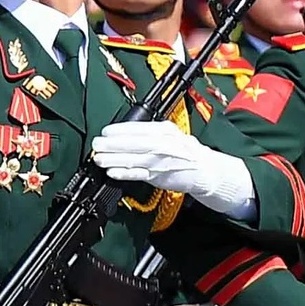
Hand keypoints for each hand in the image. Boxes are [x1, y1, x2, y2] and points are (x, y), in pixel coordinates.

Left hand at [90, 121, 253, 213]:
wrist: (207, 169)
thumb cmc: (184, 152)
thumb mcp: (169, 135)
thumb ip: (148, 134)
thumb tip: (120, 135)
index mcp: (166, 130)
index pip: (140, 129)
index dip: (120, 130)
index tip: (105, 132)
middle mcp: (166, 144)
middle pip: (136, 143)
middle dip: (114, 144)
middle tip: (97, 145)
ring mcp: (164, 161)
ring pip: (136, 159)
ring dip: (115, 159)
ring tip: (99, 159)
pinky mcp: (163, 176)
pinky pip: (141, 175)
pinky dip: (126, 173)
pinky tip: (113, 172)